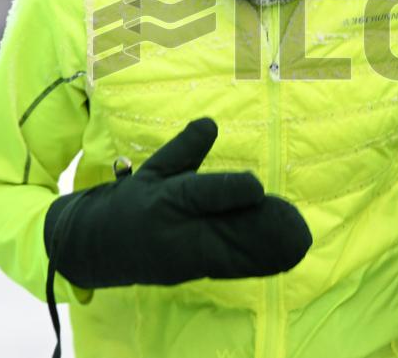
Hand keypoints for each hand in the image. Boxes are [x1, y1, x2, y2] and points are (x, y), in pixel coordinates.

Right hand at [43, 118, 311, 288]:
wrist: (97, 248)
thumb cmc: (132, 202)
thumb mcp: (154, 169)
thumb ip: (185, 149)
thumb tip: (211, 122)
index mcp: (165, 199)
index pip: (201, 194)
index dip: (230, 191)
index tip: (257, 185)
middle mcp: (177, 233)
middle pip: (224, 233)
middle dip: (261, 230)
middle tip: (297, 224)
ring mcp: (185, 259)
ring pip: (232, 257)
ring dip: (267, 251)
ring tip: (299, 241)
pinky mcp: (192, 275)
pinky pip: (230, 270)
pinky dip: (258, 264)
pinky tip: (285, 257)